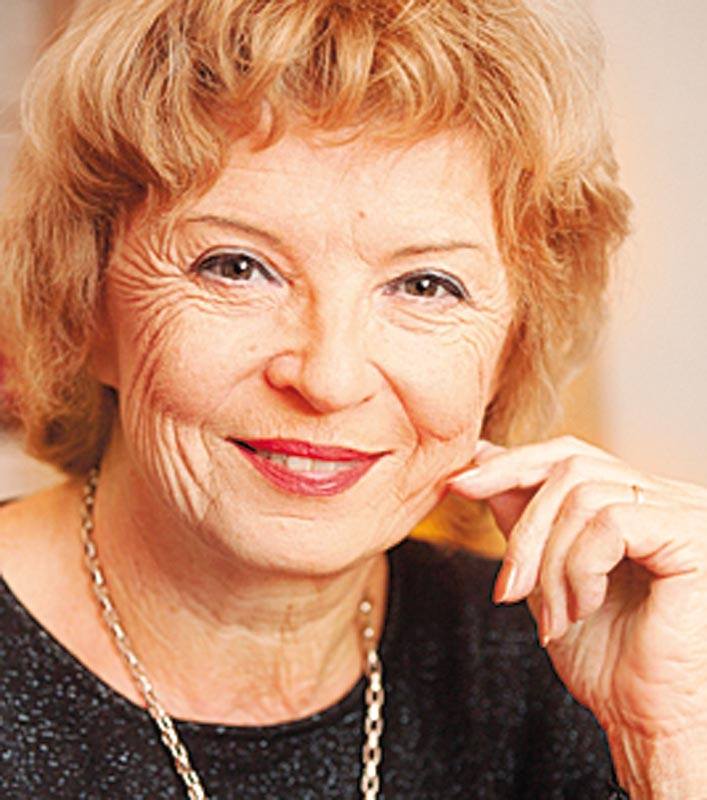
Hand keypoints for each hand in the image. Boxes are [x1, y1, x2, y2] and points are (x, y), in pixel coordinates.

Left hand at [449, 436, 706, 795]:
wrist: (642, 717)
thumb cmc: (601, 654)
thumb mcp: (544, 572)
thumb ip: (523, 515)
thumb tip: (483, 459)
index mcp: (634, 500)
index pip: (567, 455)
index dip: (509, 465)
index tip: (459, 485)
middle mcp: (663, 497)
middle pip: (569, 467)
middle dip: (524, 528)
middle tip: (507, 588)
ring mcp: (682, 512)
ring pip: (583, 497)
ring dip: (551, 562)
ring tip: (554, 615)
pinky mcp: (691, 538)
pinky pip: (612, 523)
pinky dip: (581, 567)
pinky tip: (586, 606)